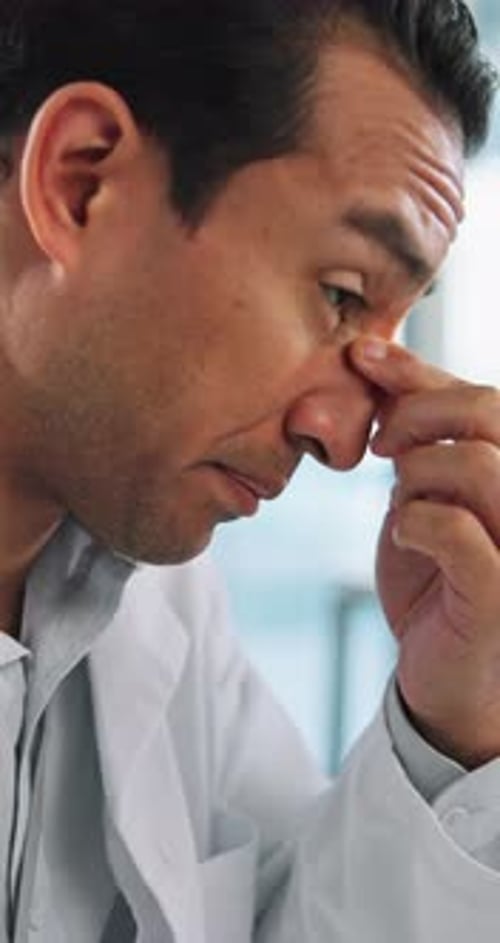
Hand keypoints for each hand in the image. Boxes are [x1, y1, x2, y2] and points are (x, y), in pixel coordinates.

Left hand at [350, 337, 499, 767]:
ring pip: (474, 463)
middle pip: (489, 413)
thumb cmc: (437, 579)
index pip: (482, 397)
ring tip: (401, 503)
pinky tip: (405, 535)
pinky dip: (416, 523)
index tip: (361, 355)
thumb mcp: (426, 495)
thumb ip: (422, 437)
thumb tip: (378, 364)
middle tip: (378, 444)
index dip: (418, 371)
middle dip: (416, 413)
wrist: (445, 672)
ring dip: (415, 475)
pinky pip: (456, 529)